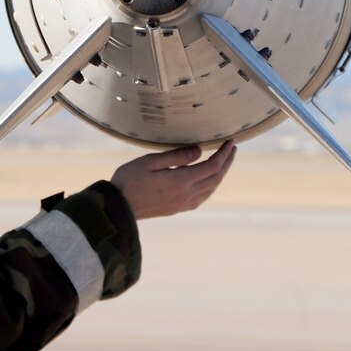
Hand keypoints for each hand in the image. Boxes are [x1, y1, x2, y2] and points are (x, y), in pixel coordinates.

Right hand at [111, 142, 235, 220]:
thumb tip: (200, 151)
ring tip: (223, 162)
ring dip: (220, 175)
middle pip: (216, 178)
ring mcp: (182, 204)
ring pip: (210, 189)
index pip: (212, 166)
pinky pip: (202, 197)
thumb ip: (177, 156)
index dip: (223, 154)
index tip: (229, 142)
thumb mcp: (150, 161)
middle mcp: (186, 194)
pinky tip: (208, 181)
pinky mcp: (177, 208)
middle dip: (226, 163)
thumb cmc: (130, 180)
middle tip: (232, 148)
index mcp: (181, 181)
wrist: (118, 207)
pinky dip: (211, 186)